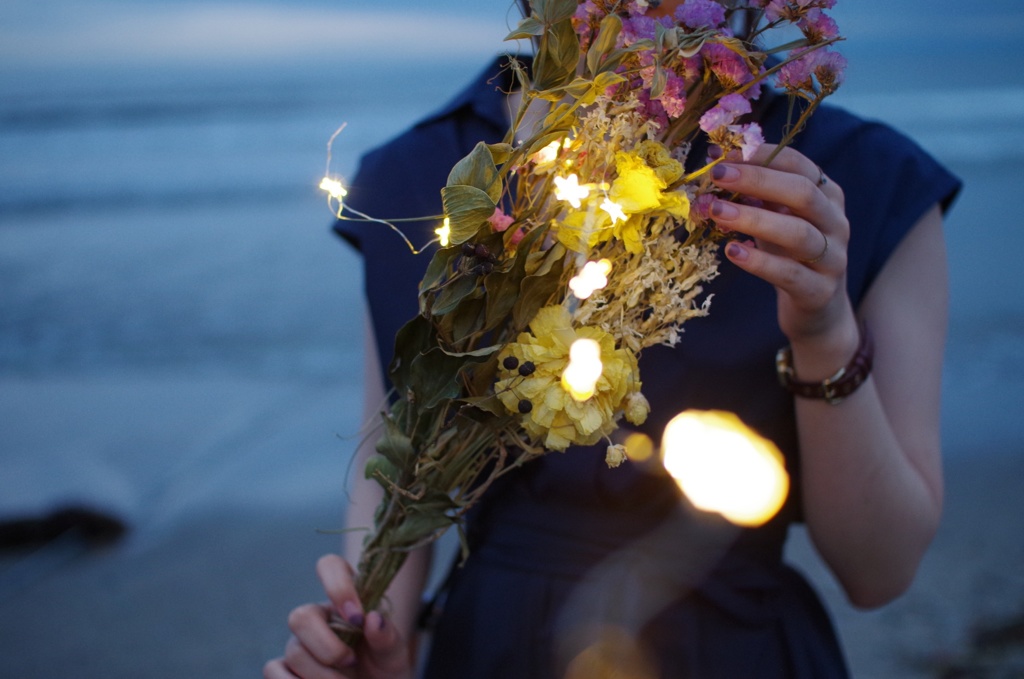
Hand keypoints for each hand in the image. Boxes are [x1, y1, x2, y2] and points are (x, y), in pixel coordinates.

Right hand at [263, 555, 412, 678]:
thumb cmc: (384, 669)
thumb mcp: (394, 654)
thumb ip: (387, 637)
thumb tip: (373, 618)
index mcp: (345, 601)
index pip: (330, 566)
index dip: (338, 586)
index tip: (358, 618)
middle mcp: (318, 618)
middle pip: (301, 617)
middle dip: (327, 648)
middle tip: (352, 663)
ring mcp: (300, 644)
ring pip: (294, 651)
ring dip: (321, 676)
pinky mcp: (286, 669)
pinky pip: (273, 670)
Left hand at [708, 143, 853, 345]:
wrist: (818, 311)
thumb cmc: (790, 256)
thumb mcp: (774, 219)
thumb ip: (753, 193)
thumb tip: (713, 159)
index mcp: (827, 196)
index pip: (800, 166)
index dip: (764, 157)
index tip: (726, 155)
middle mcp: (836, 223)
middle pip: (803, 194)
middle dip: (758, 180)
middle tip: (717, 176)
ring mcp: (832, 258)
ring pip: (798, 233)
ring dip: (754, 219)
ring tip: (716, 211)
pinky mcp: (819, 292)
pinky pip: (790, 274)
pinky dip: (759, 262)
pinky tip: (732, 251)